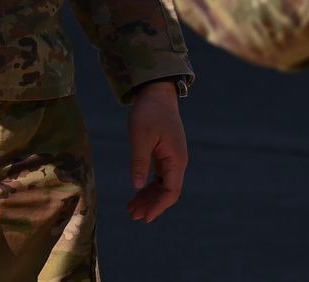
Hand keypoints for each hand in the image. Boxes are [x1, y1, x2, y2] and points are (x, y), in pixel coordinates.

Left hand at [125, 81, 187, 222]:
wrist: (157, 92)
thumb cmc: (149, 112)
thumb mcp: (141, 137)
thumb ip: (139, 162)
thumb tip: (137, 186)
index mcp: (176, 159)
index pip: (171, 191)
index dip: (158, 206)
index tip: (144, 217)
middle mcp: (177, 161)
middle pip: (167, 191)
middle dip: (151, 205)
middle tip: (132, 215)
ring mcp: (172, 158)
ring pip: (163, 185)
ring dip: (149, 197)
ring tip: (131, 208)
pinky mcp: (166, 153)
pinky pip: (159, 176)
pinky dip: (149, 186)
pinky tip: (137, 192)